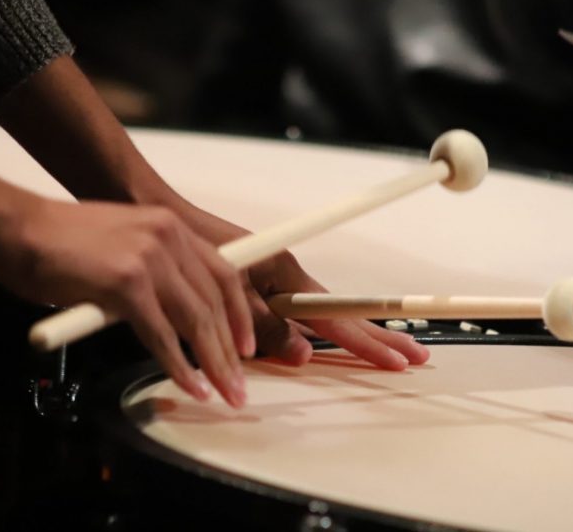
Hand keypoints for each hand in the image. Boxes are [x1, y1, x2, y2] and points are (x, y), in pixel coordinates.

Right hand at [0, 200, 252, 407]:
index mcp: (171, 227)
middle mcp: (168, 238)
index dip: (239, 315)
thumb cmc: (62, 244)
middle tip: (239, 385)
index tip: (246, 346)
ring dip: (214, 363)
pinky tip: (190, 387)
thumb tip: (178, 314)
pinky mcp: (128, 284)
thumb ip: (157, 270)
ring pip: (196, 321)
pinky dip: (178, 367)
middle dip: (230, 350)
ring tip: (225, 393)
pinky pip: (162, 336)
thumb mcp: (125, 244)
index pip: (224, 273)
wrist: (20, 229)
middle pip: (215, 302)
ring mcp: (149, 259)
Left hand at [178, 206, 429, 368]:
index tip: (400, 357)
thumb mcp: (226, 290)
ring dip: (355, 335)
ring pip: (320, 317)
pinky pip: (292, 314)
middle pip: (341, 315)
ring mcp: (273, 281)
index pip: (337, 317)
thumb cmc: (189, 245)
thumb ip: (264, 325)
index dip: (369, 341)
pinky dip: (316, 330)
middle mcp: (285, 277)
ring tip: (387, 352)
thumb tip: (305, 355)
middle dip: (377, 337)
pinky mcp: (256, 285)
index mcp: (284, 274)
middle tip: (414, 357)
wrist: (159, 215)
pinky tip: (329, 344)